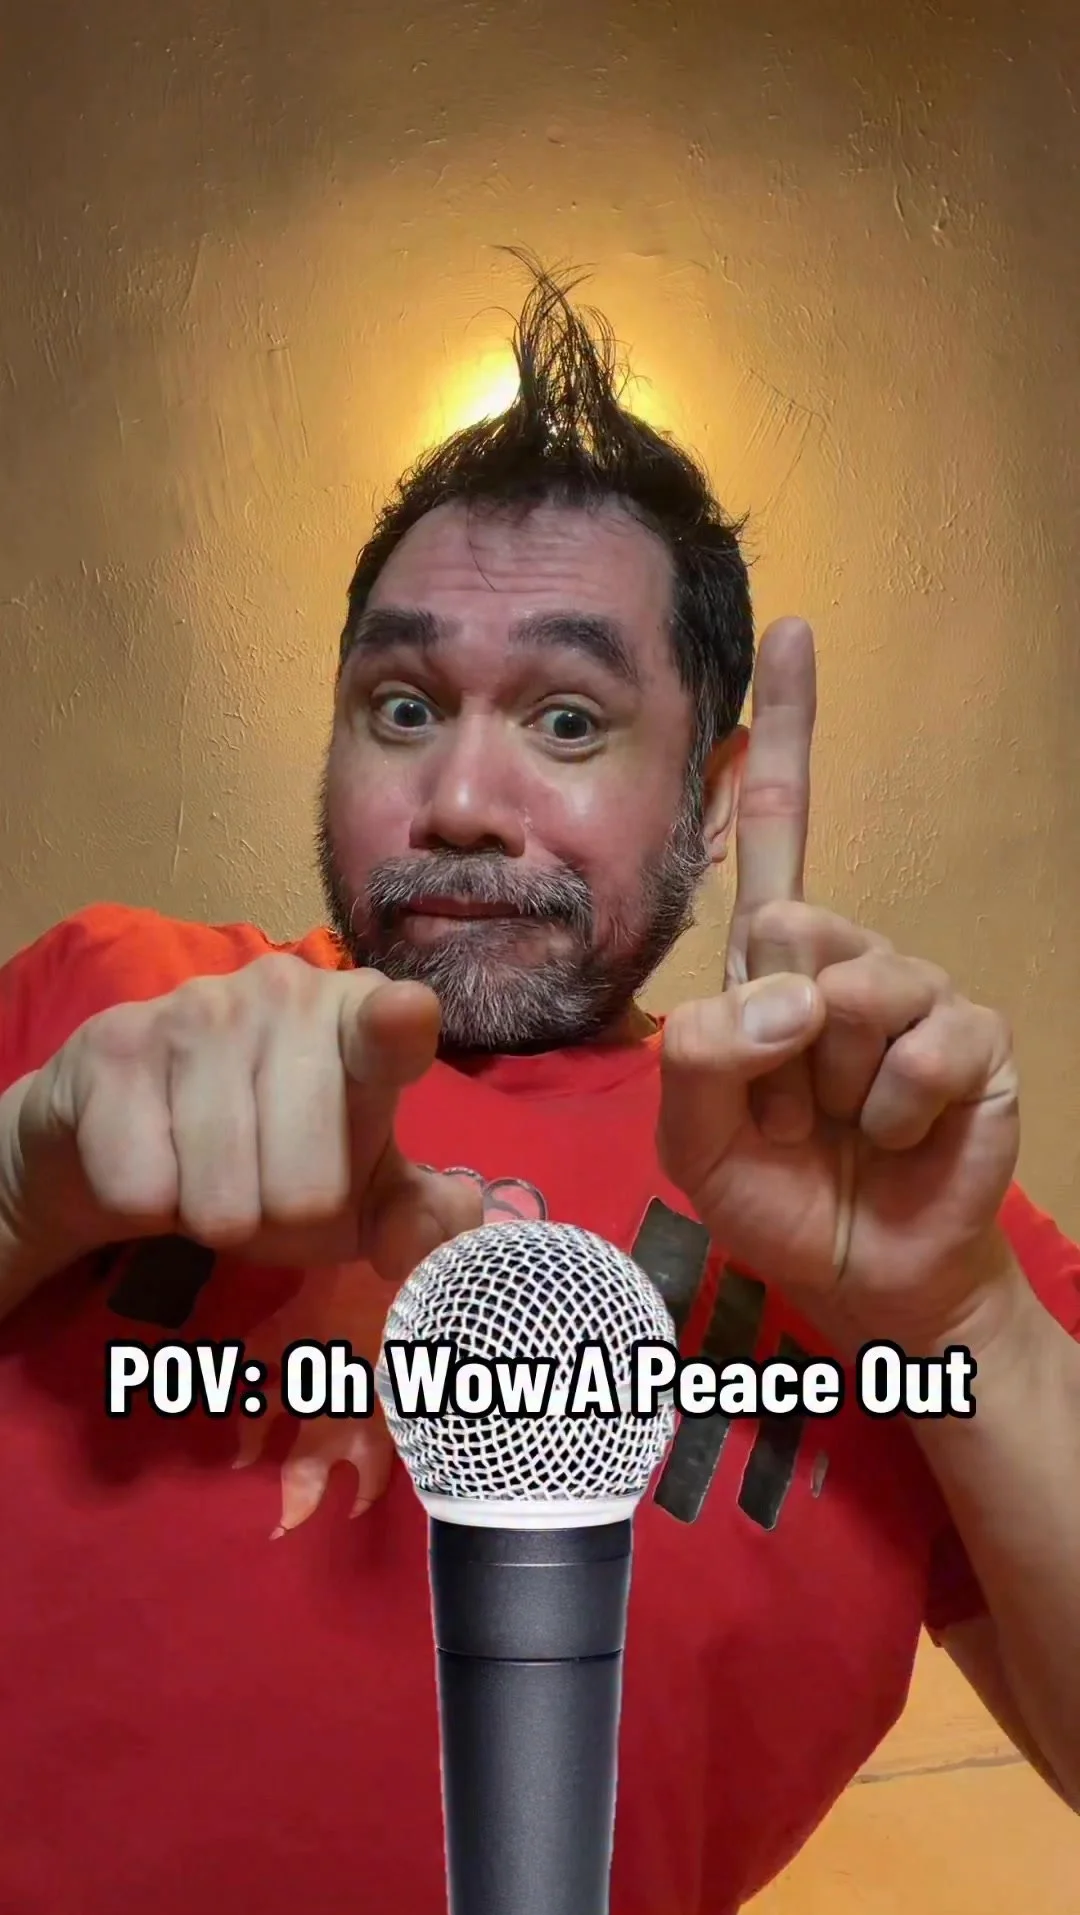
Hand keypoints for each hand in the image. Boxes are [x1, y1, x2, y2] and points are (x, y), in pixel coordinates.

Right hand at [0, 956, 479, 1293]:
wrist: (130, 1139)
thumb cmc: (271, 1159)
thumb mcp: (358, 1196)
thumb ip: (416, 1217)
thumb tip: (443, 1231)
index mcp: (361, 1019)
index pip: (392, 1026)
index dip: (397, 1027)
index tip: (402, 1020)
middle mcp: (285, 993)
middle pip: (306, 1187)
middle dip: (285, 1223)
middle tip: (268, 1194)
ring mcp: (195, 1009)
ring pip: (221, 1197)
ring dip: (217, 1220)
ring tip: (211, 1183)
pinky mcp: (113, 1045)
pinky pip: (141, 1187)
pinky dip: (148, 1207)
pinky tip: (151, 1164)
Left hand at [658, 617, 1021, 1352]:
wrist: (867, 1276)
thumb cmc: (779, 1196)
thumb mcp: (695, 1138)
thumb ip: (701, 1058)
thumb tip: (790, 992)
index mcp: (773, 967)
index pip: (775, 832)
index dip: (787, 733)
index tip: (790, 630)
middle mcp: (845, 960)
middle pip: (795, 925)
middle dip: (775, 1038)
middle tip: (790, 1108)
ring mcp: (917, 993)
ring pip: (860, 988)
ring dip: (834, 1087)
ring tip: (844, 1128)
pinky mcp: (976, 1037)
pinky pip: (928, 1043)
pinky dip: (894, 1109)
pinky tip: (897, 1135)